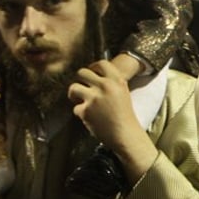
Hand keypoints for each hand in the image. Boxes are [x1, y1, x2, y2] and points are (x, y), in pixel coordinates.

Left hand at [67, 59, 153, 176]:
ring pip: (73, 87)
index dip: (93, 67)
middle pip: (82, 72)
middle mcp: (105, 86)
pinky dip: (80, 112)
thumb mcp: (123, 92)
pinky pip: (75, 107)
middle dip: (80, 80)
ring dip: (74, 94)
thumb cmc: (125, 115)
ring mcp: (94, 98)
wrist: (125, 134)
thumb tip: (93, 76)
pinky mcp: (85, 111)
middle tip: (82, 88)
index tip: (91, 74)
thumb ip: (112, 83)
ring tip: (79, 100)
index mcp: (117, 80)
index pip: (101, 63)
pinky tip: (89, 117)